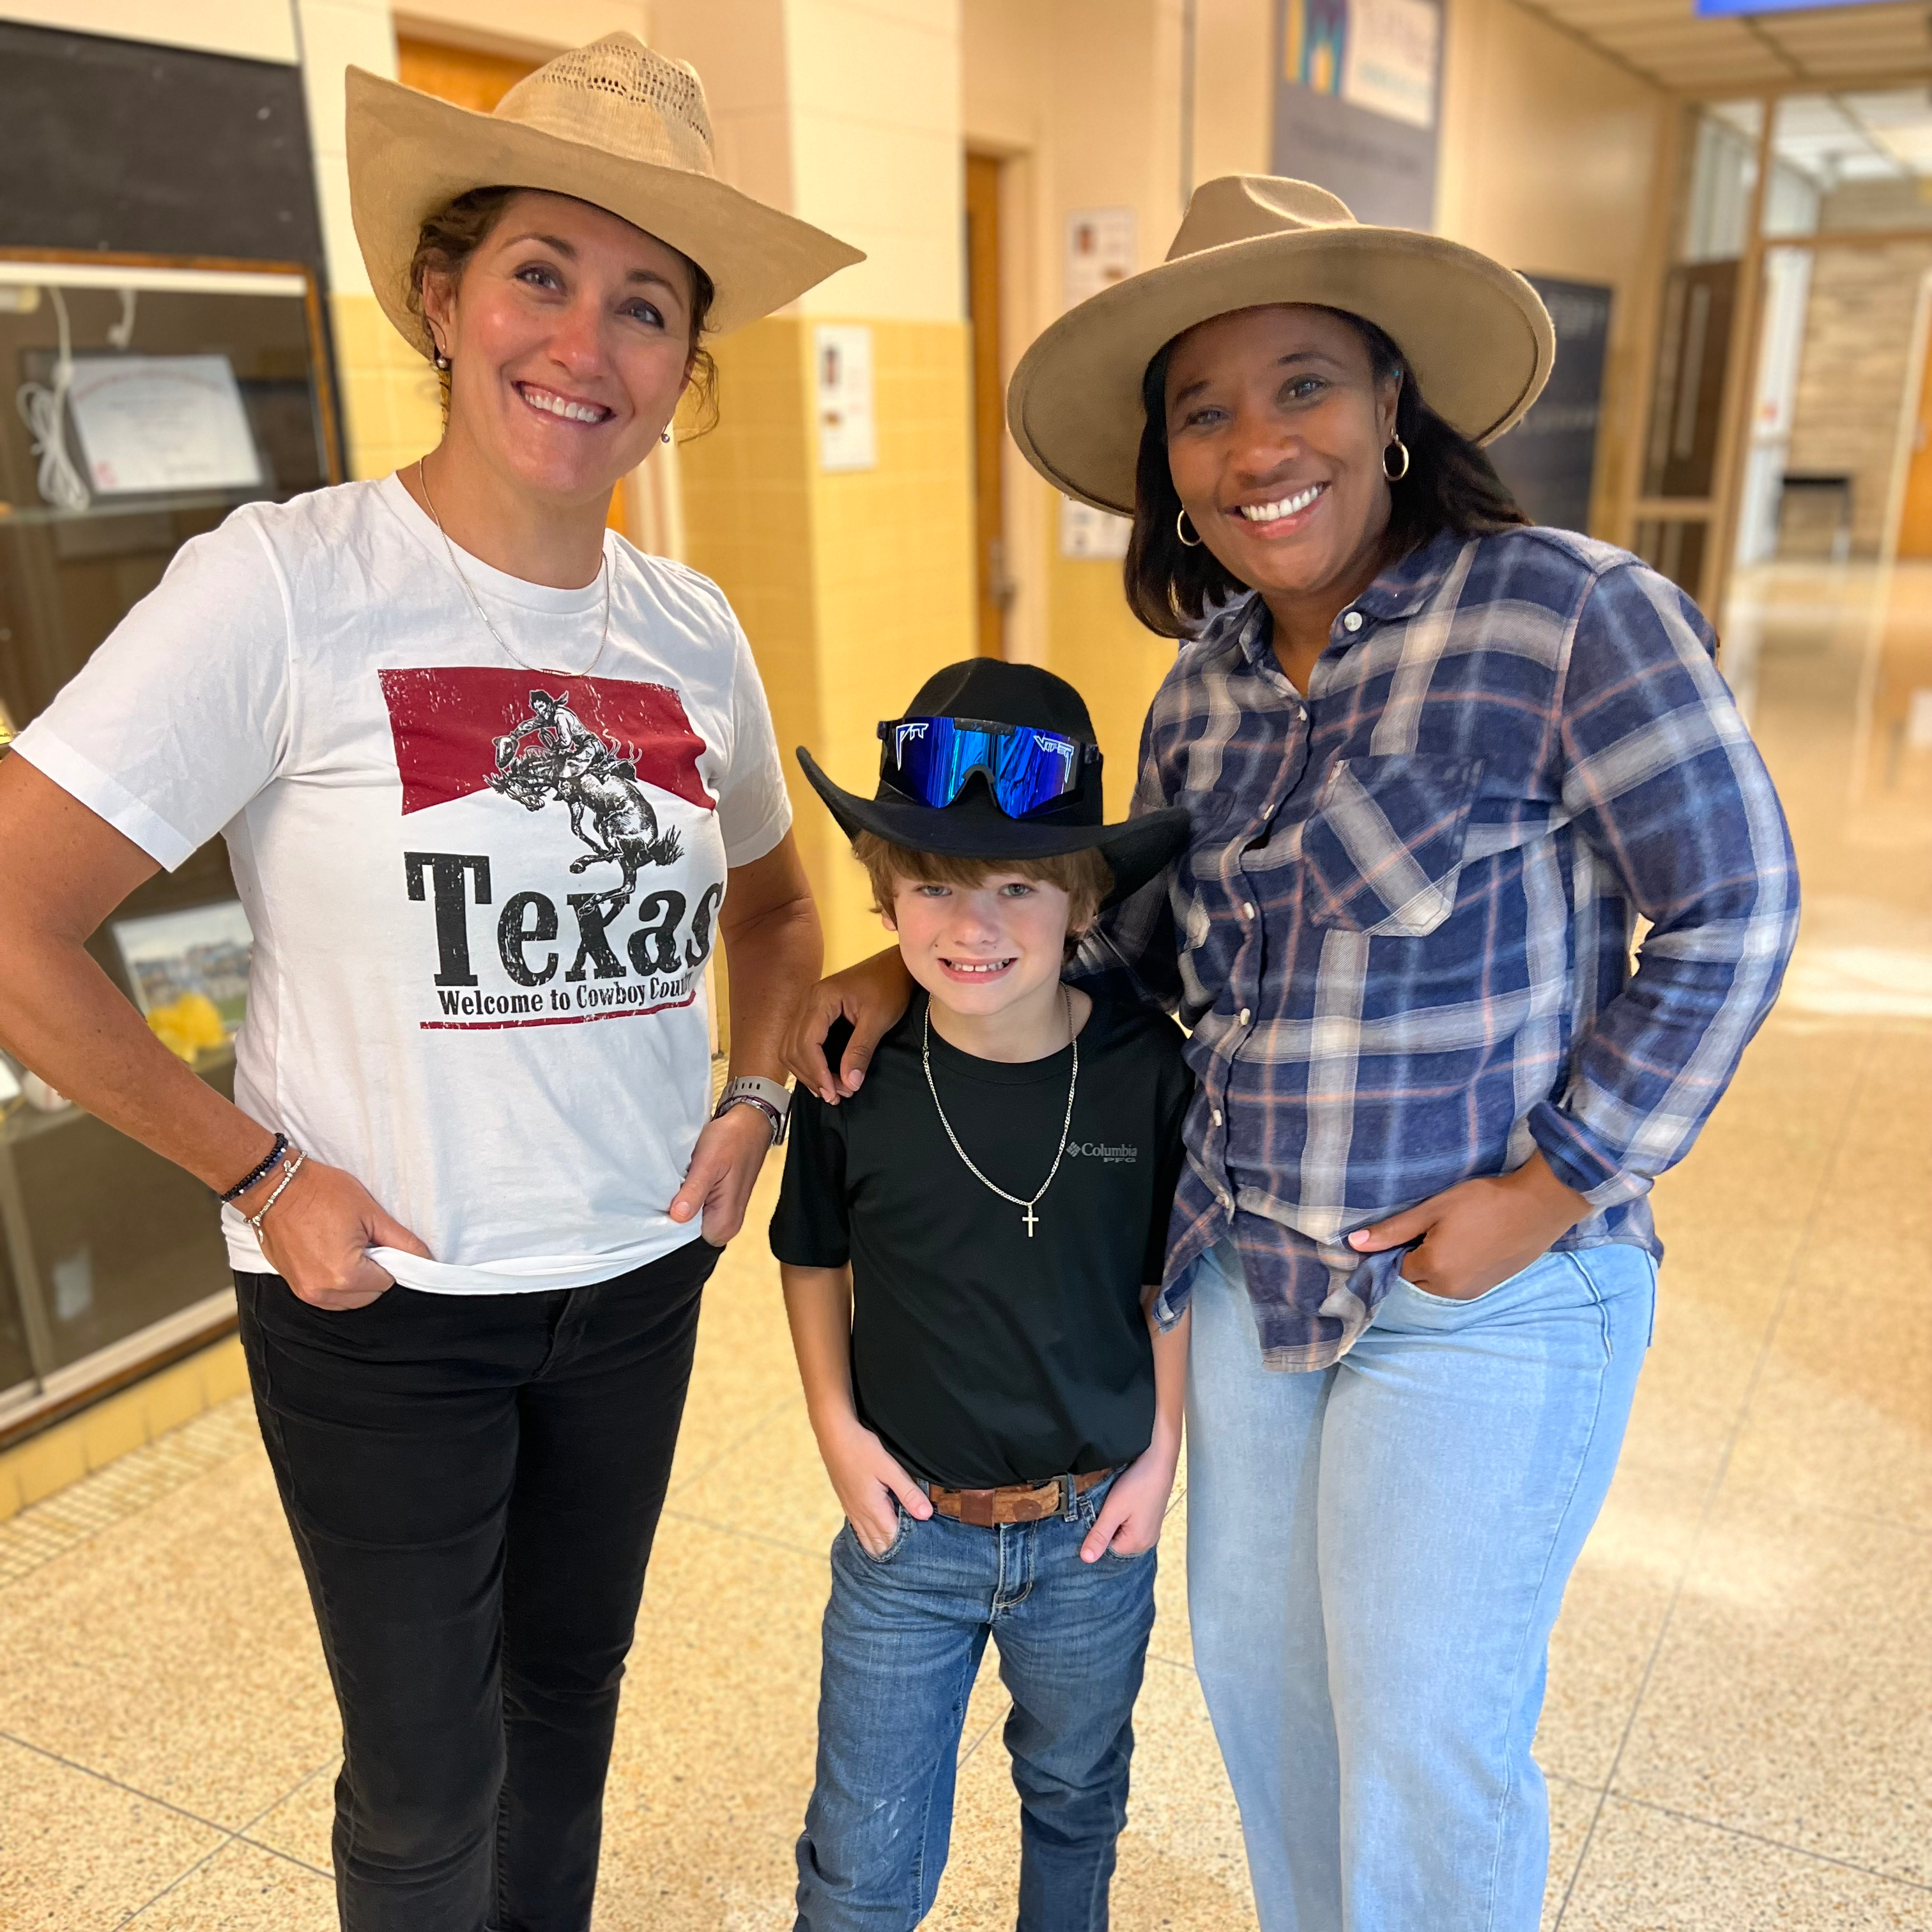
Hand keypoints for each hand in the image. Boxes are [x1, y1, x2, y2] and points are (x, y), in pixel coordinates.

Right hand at [247, 1159, 432, 1310]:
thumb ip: (402, 1241)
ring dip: (355, 1280)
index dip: (389, 1261)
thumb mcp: (370, 1212)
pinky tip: (330, 1254)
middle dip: (373, 1273)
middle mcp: (323, 1291)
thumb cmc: (321, 1193)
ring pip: (349, 1300)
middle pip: (369, 1295)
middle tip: (363, 1241)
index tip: (379, 1241)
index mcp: (345, 1275)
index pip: (387, 1282)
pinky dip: (336, 1282)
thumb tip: (426, 1259)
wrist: (274, 1187)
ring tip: (344, 1246)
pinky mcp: (294, 1287)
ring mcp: (305, 1292)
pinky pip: (328, 1296)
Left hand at [668, 1102, 774, 1243]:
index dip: (672, 1222)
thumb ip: (694, 1192)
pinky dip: (688, 1196)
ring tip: (682, 1180)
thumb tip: (678, 1216)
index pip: (686, 1240)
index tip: (666, 1201)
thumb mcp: (709, 1163)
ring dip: (682, 1202)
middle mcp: (728, 1225)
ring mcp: (724, 1215)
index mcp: (726, 1222)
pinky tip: (687, 1180)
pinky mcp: (720, 1205)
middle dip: (676, 1211)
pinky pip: (696, 1209)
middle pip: (688, 1232)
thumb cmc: (731, 1140)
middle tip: (675, 1185)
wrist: (749, 1123)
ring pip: (691, 1220)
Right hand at [783, 947, 911, 1104]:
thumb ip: (861, 1051)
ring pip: (791, 1047)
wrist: (894, 966)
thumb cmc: (889, 987)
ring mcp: (807, 1006)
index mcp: (820, 999)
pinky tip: (824, 1076)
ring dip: (807, 1072)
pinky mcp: (813, 1013)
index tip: (833, 1092)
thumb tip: (849, 1084)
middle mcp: (807, 1001)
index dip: (817, 1072)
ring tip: (831, 1090)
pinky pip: (799, 1042)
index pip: (806, 1043)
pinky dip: (808, 1062)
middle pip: (793, 1048)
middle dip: (811, 1075)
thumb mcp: (878, 1019)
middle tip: (835, 1095)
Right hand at [817, 1414, 932, 1556]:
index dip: (907, 1543)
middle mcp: (860, 1514)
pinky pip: (858, 1529)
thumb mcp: (889, 1468)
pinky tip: (876, 1532)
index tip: (922, 1543)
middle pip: (879, 1543)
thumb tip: (926, 1515)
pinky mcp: (847, 1502)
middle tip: (912, 1549)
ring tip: (896, 1548)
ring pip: (867, 1538)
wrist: (834, 1436)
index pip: (892, 1538)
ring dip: (881, 1544)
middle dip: (894, 1548)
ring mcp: (851, 1509)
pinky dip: (869, 1536)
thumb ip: (908, 1492)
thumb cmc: (862, 1449)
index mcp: (872, 1508)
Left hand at [1080, 1430, 1179, 1562]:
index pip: (1106, 1549)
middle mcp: (1147, 1542)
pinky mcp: (1151, 1519)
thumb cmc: (1138, 1484)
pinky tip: (1124, 1499)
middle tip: (1107, 1504)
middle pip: (1115, 1542)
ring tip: (1116, 1500)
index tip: (1098, 1512)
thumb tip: (1086, 1559)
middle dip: (1106, 1526)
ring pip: (1122, 1532)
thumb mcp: (1113, 1509)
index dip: (1097, 1531)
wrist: (1159, 1460)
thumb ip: (1100, 1535)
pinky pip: (1131, 1525)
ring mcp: (1151, 1531)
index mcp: (1137, 1544)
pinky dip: (1123, 1515)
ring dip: (1114, 1519)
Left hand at [1346, 1154, 1589, 1300]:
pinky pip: (1457, 1285)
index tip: (1407, 1227)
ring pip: (1436, 1285)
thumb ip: (1393, 1230)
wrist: (1539, 1206)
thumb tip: (1353, 1243)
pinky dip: (1454, 1270)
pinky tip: (1467, 1244)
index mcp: (1432, 1270)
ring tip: (1450, 1234)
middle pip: (1414, 1280)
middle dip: (1413, 1259)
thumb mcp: (1433, 1209)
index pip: (1394, 1268)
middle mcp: (1449, 1290)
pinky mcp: (1488, 1288)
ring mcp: (1472, 1292)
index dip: (1396, 1247)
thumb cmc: (1484, 1201)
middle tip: (1429, 1228)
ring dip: (1434, 1266)